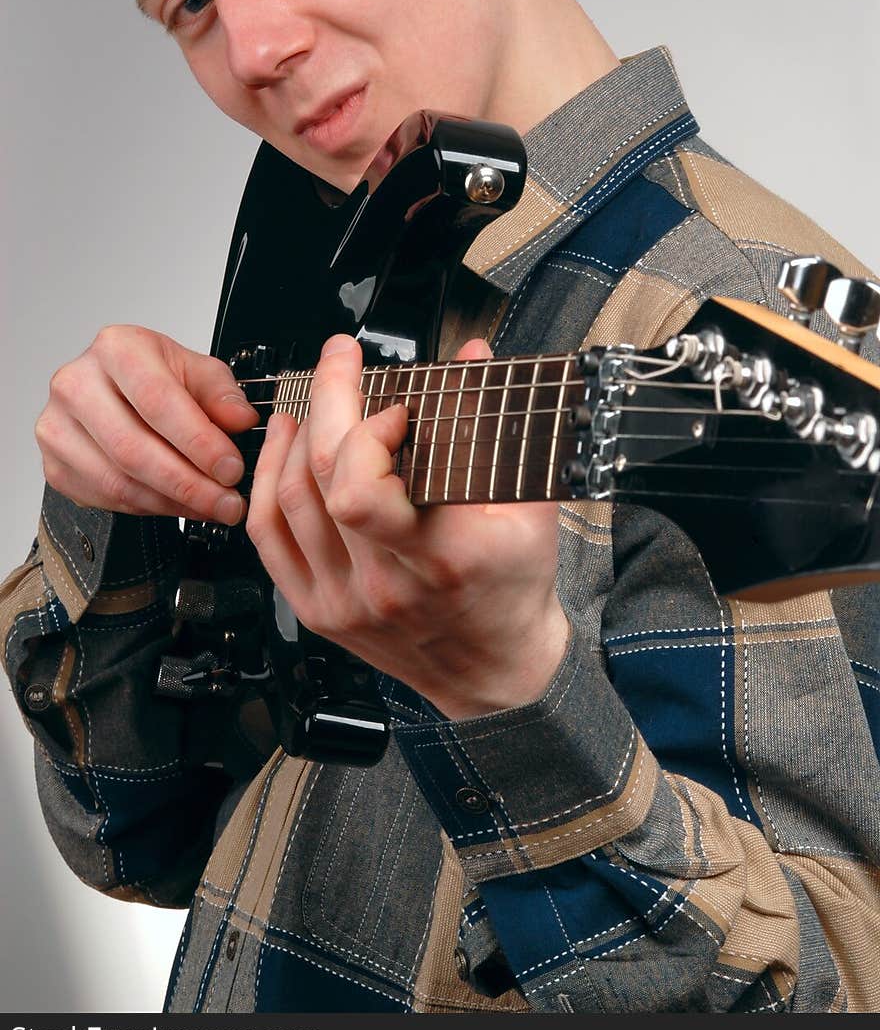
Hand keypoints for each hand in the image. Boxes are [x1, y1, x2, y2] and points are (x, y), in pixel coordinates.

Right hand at [35, 325, 258, 522]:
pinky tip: (177, 504)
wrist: (113, 388)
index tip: (230, 468)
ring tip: (209, 507)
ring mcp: (57, 426)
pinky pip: (104, 498)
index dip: (198, 441)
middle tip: (226, 501)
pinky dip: (147, 509)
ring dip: (171, 503)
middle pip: (133, 448)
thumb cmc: (154, 376)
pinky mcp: (54, 463)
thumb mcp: (198, 371)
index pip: (157, 401)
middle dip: (188, 483)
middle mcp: (77, 384)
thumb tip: (241, 420)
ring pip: (117, 480)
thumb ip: (222, 395)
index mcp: (116, 349)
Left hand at [246, 334, 569, 717]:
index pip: (363, 489)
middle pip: (322, 479)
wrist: (495, 672)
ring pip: (288, 501)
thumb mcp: (529, 507)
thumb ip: (497, 427)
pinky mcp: (318, 610)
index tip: (396, 407)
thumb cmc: (513, 590)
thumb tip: (470, 357)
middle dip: (327, 401)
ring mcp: (344, 600)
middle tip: (340, 362)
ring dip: (295, 437)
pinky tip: (283, 450)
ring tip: (312, 402)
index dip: (368, 432)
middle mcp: (383, 583)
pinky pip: (269, 537)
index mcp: (439, 557)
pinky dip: (268, 482)